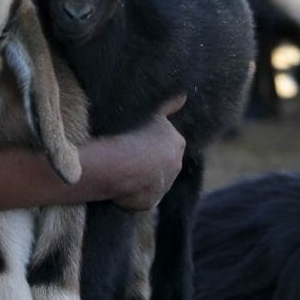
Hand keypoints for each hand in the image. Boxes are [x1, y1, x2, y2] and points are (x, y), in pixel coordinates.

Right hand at [109, 93, 186, 210]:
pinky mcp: (148, 203)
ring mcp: (162, 187)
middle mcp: (175, 166)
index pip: (168, 140)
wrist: (116, 163)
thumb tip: (184, 96)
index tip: (136, 137)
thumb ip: (169, 105)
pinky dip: (130, 191)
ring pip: (151, 180)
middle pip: (162, 161)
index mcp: (177, 143)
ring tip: (119, 166)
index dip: (151, 138)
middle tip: (127, 151)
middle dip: (148, 158)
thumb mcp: (151, 113)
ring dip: (140, 176)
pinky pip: (140, 196)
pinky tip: (118, 181)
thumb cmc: (131, 133)